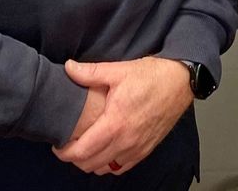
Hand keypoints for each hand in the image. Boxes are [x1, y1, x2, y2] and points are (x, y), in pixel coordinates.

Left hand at [52, 56, 192, 174]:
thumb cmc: (151, 76)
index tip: (57, 145)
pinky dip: (109, 164)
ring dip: (91, 162)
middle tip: (68, 144)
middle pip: (90, 164)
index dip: (64, 152)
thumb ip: (90, 72)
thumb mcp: (119, 70)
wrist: (180, 82)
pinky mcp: (146, 150)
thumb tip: (69, 68)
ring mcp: (137, 148)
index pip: (82, 151)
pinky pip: (121, 167)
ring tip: (86, 146)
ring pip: (105, 168)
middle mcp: (125, 141)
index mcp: (115, 123)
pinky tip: (106, 150)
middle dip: (74, 158)